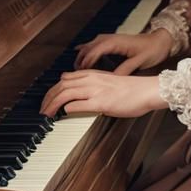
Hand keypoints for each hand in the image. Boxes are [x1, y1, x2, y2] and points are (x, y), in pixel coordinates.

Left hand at [40, 69, 167, 118]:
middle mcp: (91, 80)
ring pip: (64, 94)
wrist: (148, 90)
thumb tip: (82, 94)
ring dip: (52, 105)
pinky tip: (61, 115)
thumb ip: (95, 85)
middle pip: (60, 86)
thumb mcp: (109, 82)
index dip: (53, 90)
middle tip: (42, 110)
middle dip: (47, 98)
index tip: (47, 100)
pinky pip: (76, 105)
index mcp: (93, 74)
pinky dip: (65, 109)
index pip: (65, 79)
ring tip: (46, 114)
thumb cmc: (133, 89)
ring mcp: (95, 90)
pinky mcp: (101, 102)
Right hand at [74, 29, 174, 73]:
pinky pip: (92, 47)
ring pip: (87, 48)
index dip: (84, 66)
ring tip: (76, 74)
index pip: (92, 53)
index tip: (80, 77)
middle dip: (78, 64)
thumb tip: (112, 80)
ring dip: (80, 60)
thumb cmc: (151, 50)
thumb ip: (125, 70)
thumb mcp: (139, 62)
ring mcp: (107, 39)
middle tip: (73, 78)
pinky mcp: (109, 42)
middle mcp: (108, 39)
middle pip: (86, 50)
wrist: (160, 41)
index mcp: (114, 42)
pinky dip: (85, 55)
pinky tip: (80, 61)